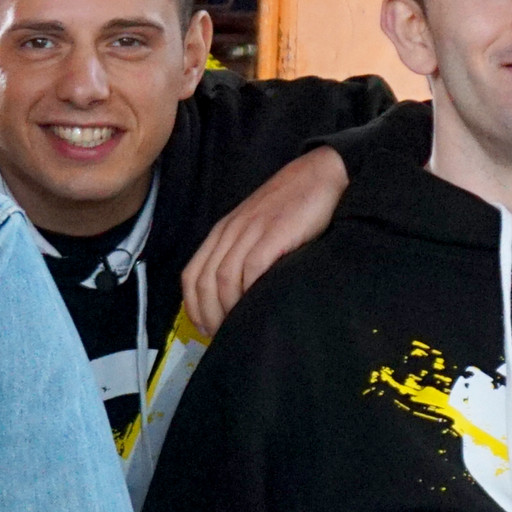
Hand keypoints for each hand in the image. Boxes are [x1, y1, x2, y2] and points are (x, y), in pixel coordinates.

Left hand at [180, 145, 350, 336]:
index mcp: (222, 233)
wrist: (320, 175)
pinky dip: (249, 292)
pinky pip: (250, 269)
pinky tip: (257, 307)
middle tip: (223, 336)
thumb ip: (243, 253)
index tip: (206, 329)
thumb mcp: (257, 228)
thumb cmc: (292, 206)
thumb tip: (236, 296)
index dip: (194, 307)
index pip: (192, 275)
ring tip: (239, 329)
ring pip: (222, 279)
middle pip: (203, 281)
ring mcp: (250, 232)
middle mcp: (230, 233)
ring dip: (227, 309)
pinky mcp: (273, 234)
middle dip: (208, 314)